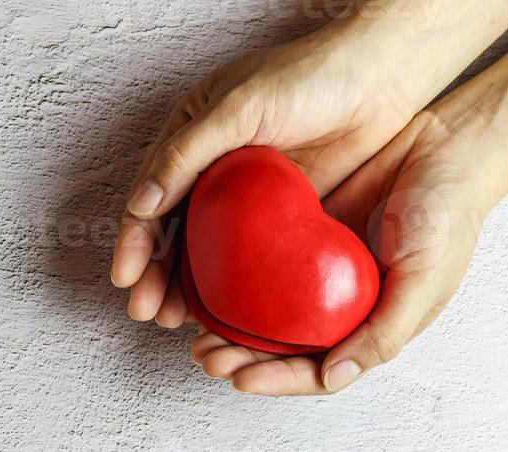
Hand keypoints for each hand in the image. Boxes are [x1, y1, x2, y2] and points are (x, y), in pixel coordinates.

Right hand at [110, 25, 420, 327]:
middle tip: (147, 311)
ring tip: (176, 320)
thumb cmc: (309, 76)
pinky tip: (220, 310)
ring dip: (184, 288)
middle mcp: (210, 174)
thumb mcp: (238, 107)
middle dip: (153, 276)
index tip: (127, 278)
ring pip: (203, 252)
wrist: (381, 80)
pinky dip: (228, 286)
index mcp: (189, 142)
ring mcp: (245, 200)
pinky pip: (245, 259)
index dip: (134, 241)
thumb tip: (141, 206)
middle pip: (170, 234)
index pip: (149, 199)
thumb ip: (185, 154)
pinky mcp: (279, 219)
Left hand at [192, 110, 498, 393]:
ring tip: (195, 332)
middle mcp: (339, 306)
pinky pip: (260, 265)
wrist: (448, 143)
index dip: (277, 380)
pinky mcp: (301, 235)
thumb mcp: (426, 277)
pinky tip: (205, 283)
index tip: (239, 378)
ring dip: (229, 328)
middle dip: (241, 359)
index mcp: (370, 327)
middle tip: (205, 356)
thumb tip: (333, 378)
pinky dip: (234, 281)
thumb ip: (386, 330)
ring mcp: (318, 272)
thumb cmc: (450, 213)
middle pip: (281, 349)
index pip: (316, 371)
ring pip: (264, 313)